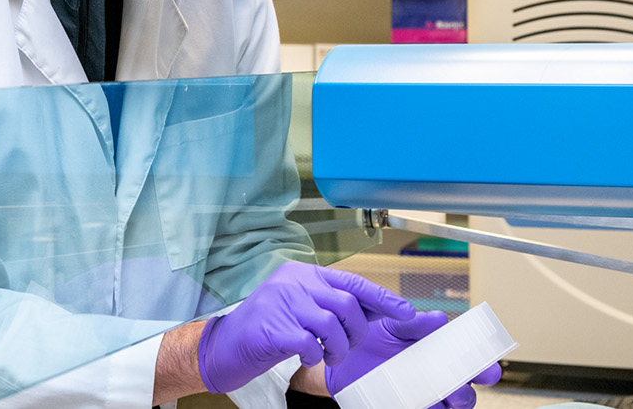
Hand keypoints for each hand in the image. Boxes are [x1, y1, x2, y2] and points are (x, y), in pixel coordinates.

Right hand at [195, 262, 415, 393]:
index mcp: (303, 273)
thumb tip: (378, 308)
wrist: (225, 346)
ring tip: (328, 357)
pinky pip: (308, 343)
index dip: (383, 298)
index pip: (353, 281)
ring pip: (331, 324)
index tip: (407, 313)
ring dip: (337, 348)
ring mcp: (279, 303)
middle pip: (345, 303)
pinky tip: (308, 358)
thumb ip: (331, 303)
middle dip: (356, 332)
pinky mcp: (270, 327)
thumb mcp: (301, 308)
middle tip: (346, 348)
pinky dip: (314, 356)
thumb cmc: (268, 329)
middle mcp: (292, 282)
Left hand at [290, 312, 503, 408]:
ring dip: (452, 403)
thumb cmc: (373, 337)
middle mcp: (435, 378)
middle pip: (463, 391)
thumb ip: (414, 324)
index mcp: (439, 355)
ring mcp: (422, 396)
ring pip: (447, 406)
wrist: (343, 356)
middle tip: (466, 384)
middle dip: (469, 389)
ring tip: (447, 396)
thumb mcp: (392, 325)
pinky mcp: (404, 406)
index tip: (490, 367)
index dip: (484, 366)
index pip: (469, 363)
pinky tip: (427, 404)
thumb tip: (439, 320)